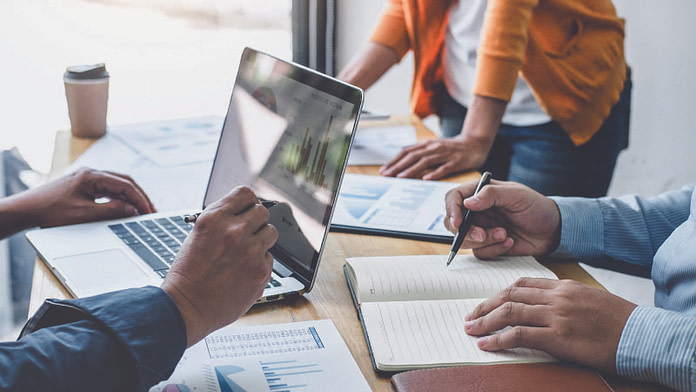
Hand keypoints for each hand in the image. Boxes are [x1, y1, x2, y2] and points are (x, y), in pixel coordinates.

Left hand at [0, 168, 154, 237]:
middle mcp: (91, 174)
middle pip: (124, 182)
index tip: (150, 212)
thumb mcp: (84, 214)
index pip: (126, 185)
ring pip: (117, 186)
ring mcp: (87, 180)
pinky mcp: (83, 187)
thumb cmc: (50, 211)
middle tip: (151, 211)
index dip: (140, 199)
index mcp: (93, 176)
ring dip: (130, 198)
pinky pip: (107, 191)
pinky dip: (119, 199)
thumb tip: (132, 209)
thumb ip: (111, 211)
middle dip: (139, 196)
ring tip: (141, 211)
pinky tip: (123, 208)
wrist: (26, 210)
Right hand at [161, 186, 277, 346]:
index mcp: (214, 218)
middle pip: (262, 211)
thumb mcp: (198, 235)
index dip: (248, 202)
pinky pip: (270, 257)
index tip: (247, 209)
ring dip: (262, 240)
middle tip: (247, 234)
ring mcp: (250, 251)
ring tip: (246, 253)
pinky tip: (244, 272)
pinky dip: (260, 263)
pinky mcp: (261, 270)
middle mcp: (234, 231)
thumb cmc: (188, 275)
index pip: (245, 193)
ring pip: (271, 232)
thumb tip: (242, 212)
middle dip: (256, 221)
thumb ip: (221, 221)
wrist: (186, 307)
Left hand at [379, 95, 505, 179]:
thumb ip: (420, 153)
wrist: (475, 143)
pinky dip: (435, 173)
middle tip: (387, 175)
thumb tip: (402, 162)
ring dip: (412, 169)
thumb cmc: (452, 148)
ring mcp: (445, 154)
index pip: (407, 152)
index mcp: (427, 144)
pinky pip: (444, 168)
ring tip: (401, 177)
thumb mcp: (434, 147)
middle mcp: (434, 148)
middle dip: (398, 166)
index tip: (384, 169)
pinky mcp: (456, 162)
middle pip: (413, 156)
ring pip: (425, 161)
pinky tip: (427, 179)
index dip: (394, 160)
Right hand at [444, 180, 560, 258]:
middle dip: (465, 232)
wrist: (553, 231)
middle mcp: (477, 211)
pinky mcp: (488, 245)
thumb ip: (491, 194)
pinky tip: (510, 242)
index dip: (451, 210)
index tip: (459, 223)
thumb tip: (467, 203)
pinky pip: (480, 252)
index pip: (454, 198)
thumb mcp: (517, 195)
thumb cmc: (537, 207)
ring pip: (465, 240)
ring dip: (484, 241)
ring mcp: (481, 228)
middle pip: (453, 222)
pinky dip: (494, 249)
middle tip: (481, 235)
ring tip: (505, 235)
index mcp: (480, 193)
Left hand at [464, 278, 636, 373]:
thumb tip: (542, 307)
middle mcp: (556, 297)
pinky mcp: (557, 337)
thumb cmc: (618, 321)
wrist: (641, 335)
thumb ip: (564, 299)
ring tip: (471, 329)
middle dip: (485, 305)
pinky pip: (518, 335)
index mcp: (563, 285)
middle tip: (469, 316)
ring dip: (484, 321)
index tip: (486, 302)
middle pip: (510, 295)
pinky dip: (498, 339)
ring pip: (509, 312)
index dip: (499, 293)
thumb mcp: (590, 299)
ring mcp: (556, 315)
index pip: (522, 283)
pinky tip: (486, 344)